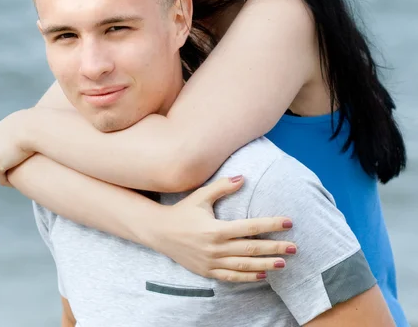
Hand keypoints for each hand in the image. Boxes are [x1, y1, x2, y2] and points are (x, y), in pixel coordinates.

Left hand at [0, 109, 34, 185]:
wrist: (32, 127)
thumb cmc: (36, 122)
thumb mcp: (30, 120)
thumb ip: (27, 124)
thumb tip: (36, 121)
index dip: (5, 151)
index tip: (17, 156)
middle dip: (2, 161)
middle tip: (17, 167)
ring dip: (5, 172)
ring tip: (19, 177)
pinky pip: (0, 178)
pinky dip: (9, 181)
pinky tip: (19, 183)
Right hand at [151, 176, 295, 280]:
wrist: (160, 232)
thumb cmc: (182, 211)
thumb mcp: (201, 195)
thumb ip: (222, 187)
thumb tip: (243, 178)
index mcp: (215, 228)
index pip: (250, 227)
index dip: (270, 225)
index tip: (288, 223)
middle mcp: (215, 248)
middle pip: (251, 249)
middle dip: (275, 247)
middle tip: (295, 247)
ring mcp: (211, 262)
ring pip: (244, 266)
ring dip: (266, 264)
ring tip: (284, 263)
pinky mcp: (207, 271)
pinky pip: (231, 277)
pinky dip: (247, 277)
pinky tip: (262, 275)